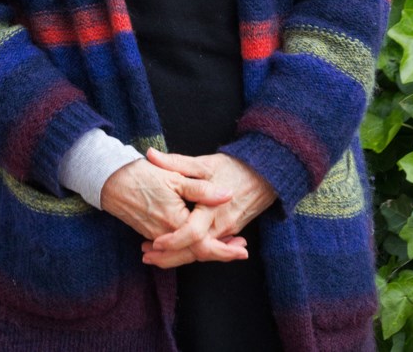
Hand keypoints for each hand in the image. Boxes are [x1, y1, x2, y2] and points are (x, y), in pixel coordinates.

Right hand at [100, 158, 247, 262]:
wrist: (111, 180)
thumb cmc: (143, 175)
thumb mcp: (175, 177)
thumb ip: (202, 189)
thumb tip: (227, 194)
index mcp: (176, 221)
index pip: (204, 246)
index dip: (225, 251)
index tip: (242, 252)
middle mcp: (166, 235)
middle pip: (197, 254)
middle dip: (220, 253)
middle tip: (240, 250)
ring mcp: (157, 236)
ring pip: (185, 252)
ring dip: (206, 251)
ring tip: (227, 246)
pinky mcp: (151, 234)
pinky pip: (174, 247)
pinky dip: (190, 247)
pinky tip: (202, 240)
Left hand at [140, 150, 276, 268]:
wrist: (266, 174)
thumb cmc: (234, 167)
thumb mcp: (205, 163)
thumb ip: (177, 162)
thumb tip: (150, 155)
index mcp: (213, 208)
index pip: (193, 233)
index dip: (174, 241)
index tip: (155, 243)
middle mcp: (221, 225)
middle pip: (195, 251)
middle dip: (171, 258)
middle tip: (146, 256)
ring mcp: (227, 231)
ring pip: (202, 253)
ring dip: (179, 257)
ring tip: (155, 256)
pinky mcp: (230, 232)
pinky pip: (210, 248)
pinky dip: (193, 253)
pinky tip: (177, 253)